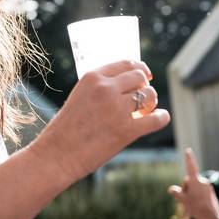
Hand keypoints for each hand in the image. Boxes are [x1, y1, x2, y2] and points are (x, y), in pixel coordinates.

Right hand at [29, 60, 169, 183]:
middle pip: (140, 77)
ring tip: (144, 111)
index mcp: (93, 78)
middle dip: (144, 87)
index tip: (145, 76)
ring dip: (151, 102)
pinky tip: (160, 118)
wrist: (56, 154)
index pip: (126, 63)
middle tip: (142, 99)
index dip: (140, 69)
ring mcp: (117, 109)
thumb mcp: (80, 96)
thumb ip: (101, 88)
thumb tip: (128, 84)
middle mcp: (106, 89)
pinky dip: (161, 117)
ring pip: (150, 95)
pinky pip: (156, 119)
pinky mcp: (126, 131)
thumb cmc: (66, 128)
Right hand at [168, 148, 218, 218]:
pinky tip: (197, 207)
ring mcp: (207, 187)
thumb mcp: (183, 200)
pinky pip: (200, 192)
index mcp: (196, 181)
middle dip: (186, 189)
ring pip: (194, 187)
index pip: (191, 167)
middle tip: (186, 201)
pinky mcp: (210, 193)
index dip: (188, 158)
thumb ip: (176, 193)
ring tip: (193, 206)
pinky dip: (196, 197)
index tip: (188, 150)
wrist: (213, 218)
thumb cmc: (197, 208)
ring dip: (191, 194)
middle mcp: (203, 182)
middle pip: (189, 181)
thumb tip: (172, 189)